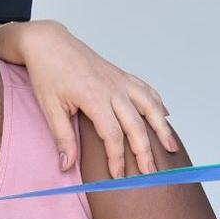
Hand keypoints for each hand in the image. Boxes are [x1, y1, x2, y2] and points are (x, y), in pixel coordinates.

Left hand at [0, 20, 177, 176]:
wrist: (49, 42)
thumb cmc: (47, 72)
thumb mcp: (50, 107)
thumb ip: (62, 137)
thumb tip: (66, 165)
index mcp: (94, 97)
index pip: (113, 135)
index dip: (117, 158)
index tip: (118, 176)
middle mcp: (113, 88)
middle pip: (136, 124)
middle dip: (145, 151)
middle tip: (151, 173)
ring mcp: (120, 80)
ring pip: (149, 105)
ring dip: (162, 127)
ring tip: (171, 148)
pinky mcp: (122, 75)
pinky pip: (146, 90)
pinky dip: (158, 103)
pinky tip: (165, 116)